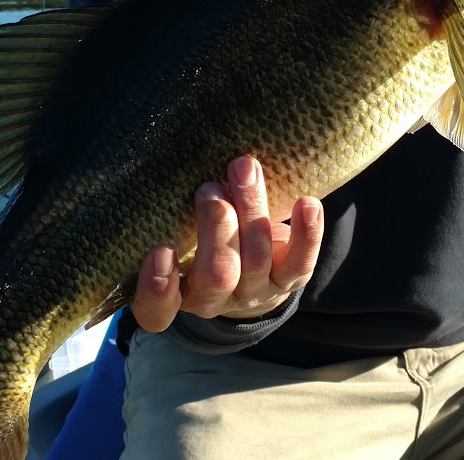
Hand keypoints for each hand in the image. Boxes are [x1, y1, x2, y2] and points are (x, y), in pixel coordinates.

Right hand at [130, 154, 323, 331]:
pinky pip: (301, 260)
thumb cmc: (202, 236)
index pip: (156, 310)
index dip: (156, 287)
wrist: (251, 269)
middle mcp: (213, 298)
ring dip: (251, 209)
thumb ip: (175, 210)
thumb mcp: (180, 231)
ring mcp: (255, 292)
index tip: (160, 250)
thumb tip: (178, 153)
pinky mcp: (289, 280)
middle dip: (216, 228)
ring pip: (257, 258)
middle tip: (209, 189)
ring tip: (244, 170)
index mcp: (176, 292)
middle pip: (217, 274)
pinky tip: (307, 204)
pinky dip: (306, 232)